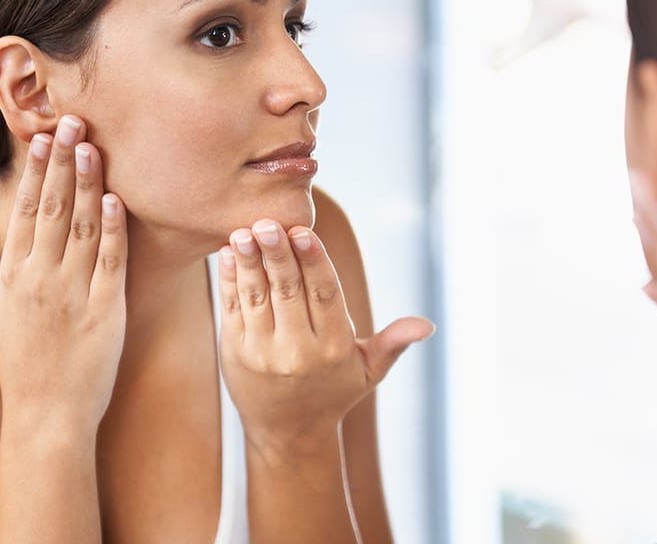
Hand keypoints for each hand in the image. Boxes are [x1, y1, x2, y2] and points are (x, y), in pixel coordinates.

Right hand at [0, 115, 127, 430]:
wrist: (48, 413)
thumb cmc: (16, 361)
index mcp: (14, 276)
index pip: (26, 212)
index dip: (35, 172)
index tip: (43, 137)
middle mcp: (43, 278)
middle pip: (55, 210)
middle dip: (63, 163)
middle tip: (73, 122)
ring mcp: (76, 293)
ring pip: (84, 228)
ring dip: (89, 185)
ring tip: (93, 146)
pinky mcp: (108, 310)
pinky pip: (111, 262)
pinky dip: (114, 230)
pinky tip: (116, 199)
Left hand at [217, 219, 432, 451]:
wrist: (287, 433)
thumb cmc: (333, 391)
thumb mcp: (368, 371)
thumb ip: (394, 342)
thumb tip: (428, 325)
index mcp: (333, 347)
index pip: (325, 295)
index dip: (314, 262)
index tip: (304, 232)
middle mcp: (297, 350)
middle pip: (288, 292)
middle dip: (278, 254)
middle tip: (269, 222)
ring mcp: (262, 352)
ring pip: (256, 297)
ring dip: (249, 262)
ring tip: (244, 232)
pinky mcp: (234, 351)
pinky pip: (232, 308)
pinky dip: (229, 278)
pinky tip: (229, 251)